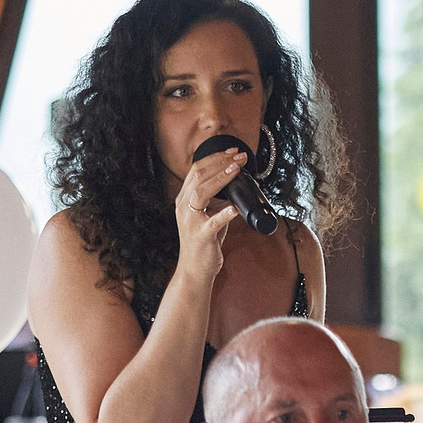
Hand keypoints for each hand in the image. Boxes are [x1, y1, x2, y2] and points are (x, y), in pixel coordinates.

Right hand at [173, 143, 246, 284]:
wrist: (195, 270)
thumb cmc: (204, 242)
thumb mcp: (210, 215)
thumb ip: (218, 200)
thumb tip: (235, 185)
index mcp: (185, 199)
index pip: (197, 170)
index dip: (215, 158)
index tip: (233, 152)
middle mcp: (184, 207)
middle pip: (198, 175)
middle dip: (220, 162)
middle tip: (239, 156)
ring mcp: (191, 221)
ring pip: (201, 192)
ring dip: (220, 178)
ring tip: (236, 169)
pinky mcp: (201, 236)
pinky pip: (212, 222)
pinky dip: (224, 213)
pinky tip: (234, 208)